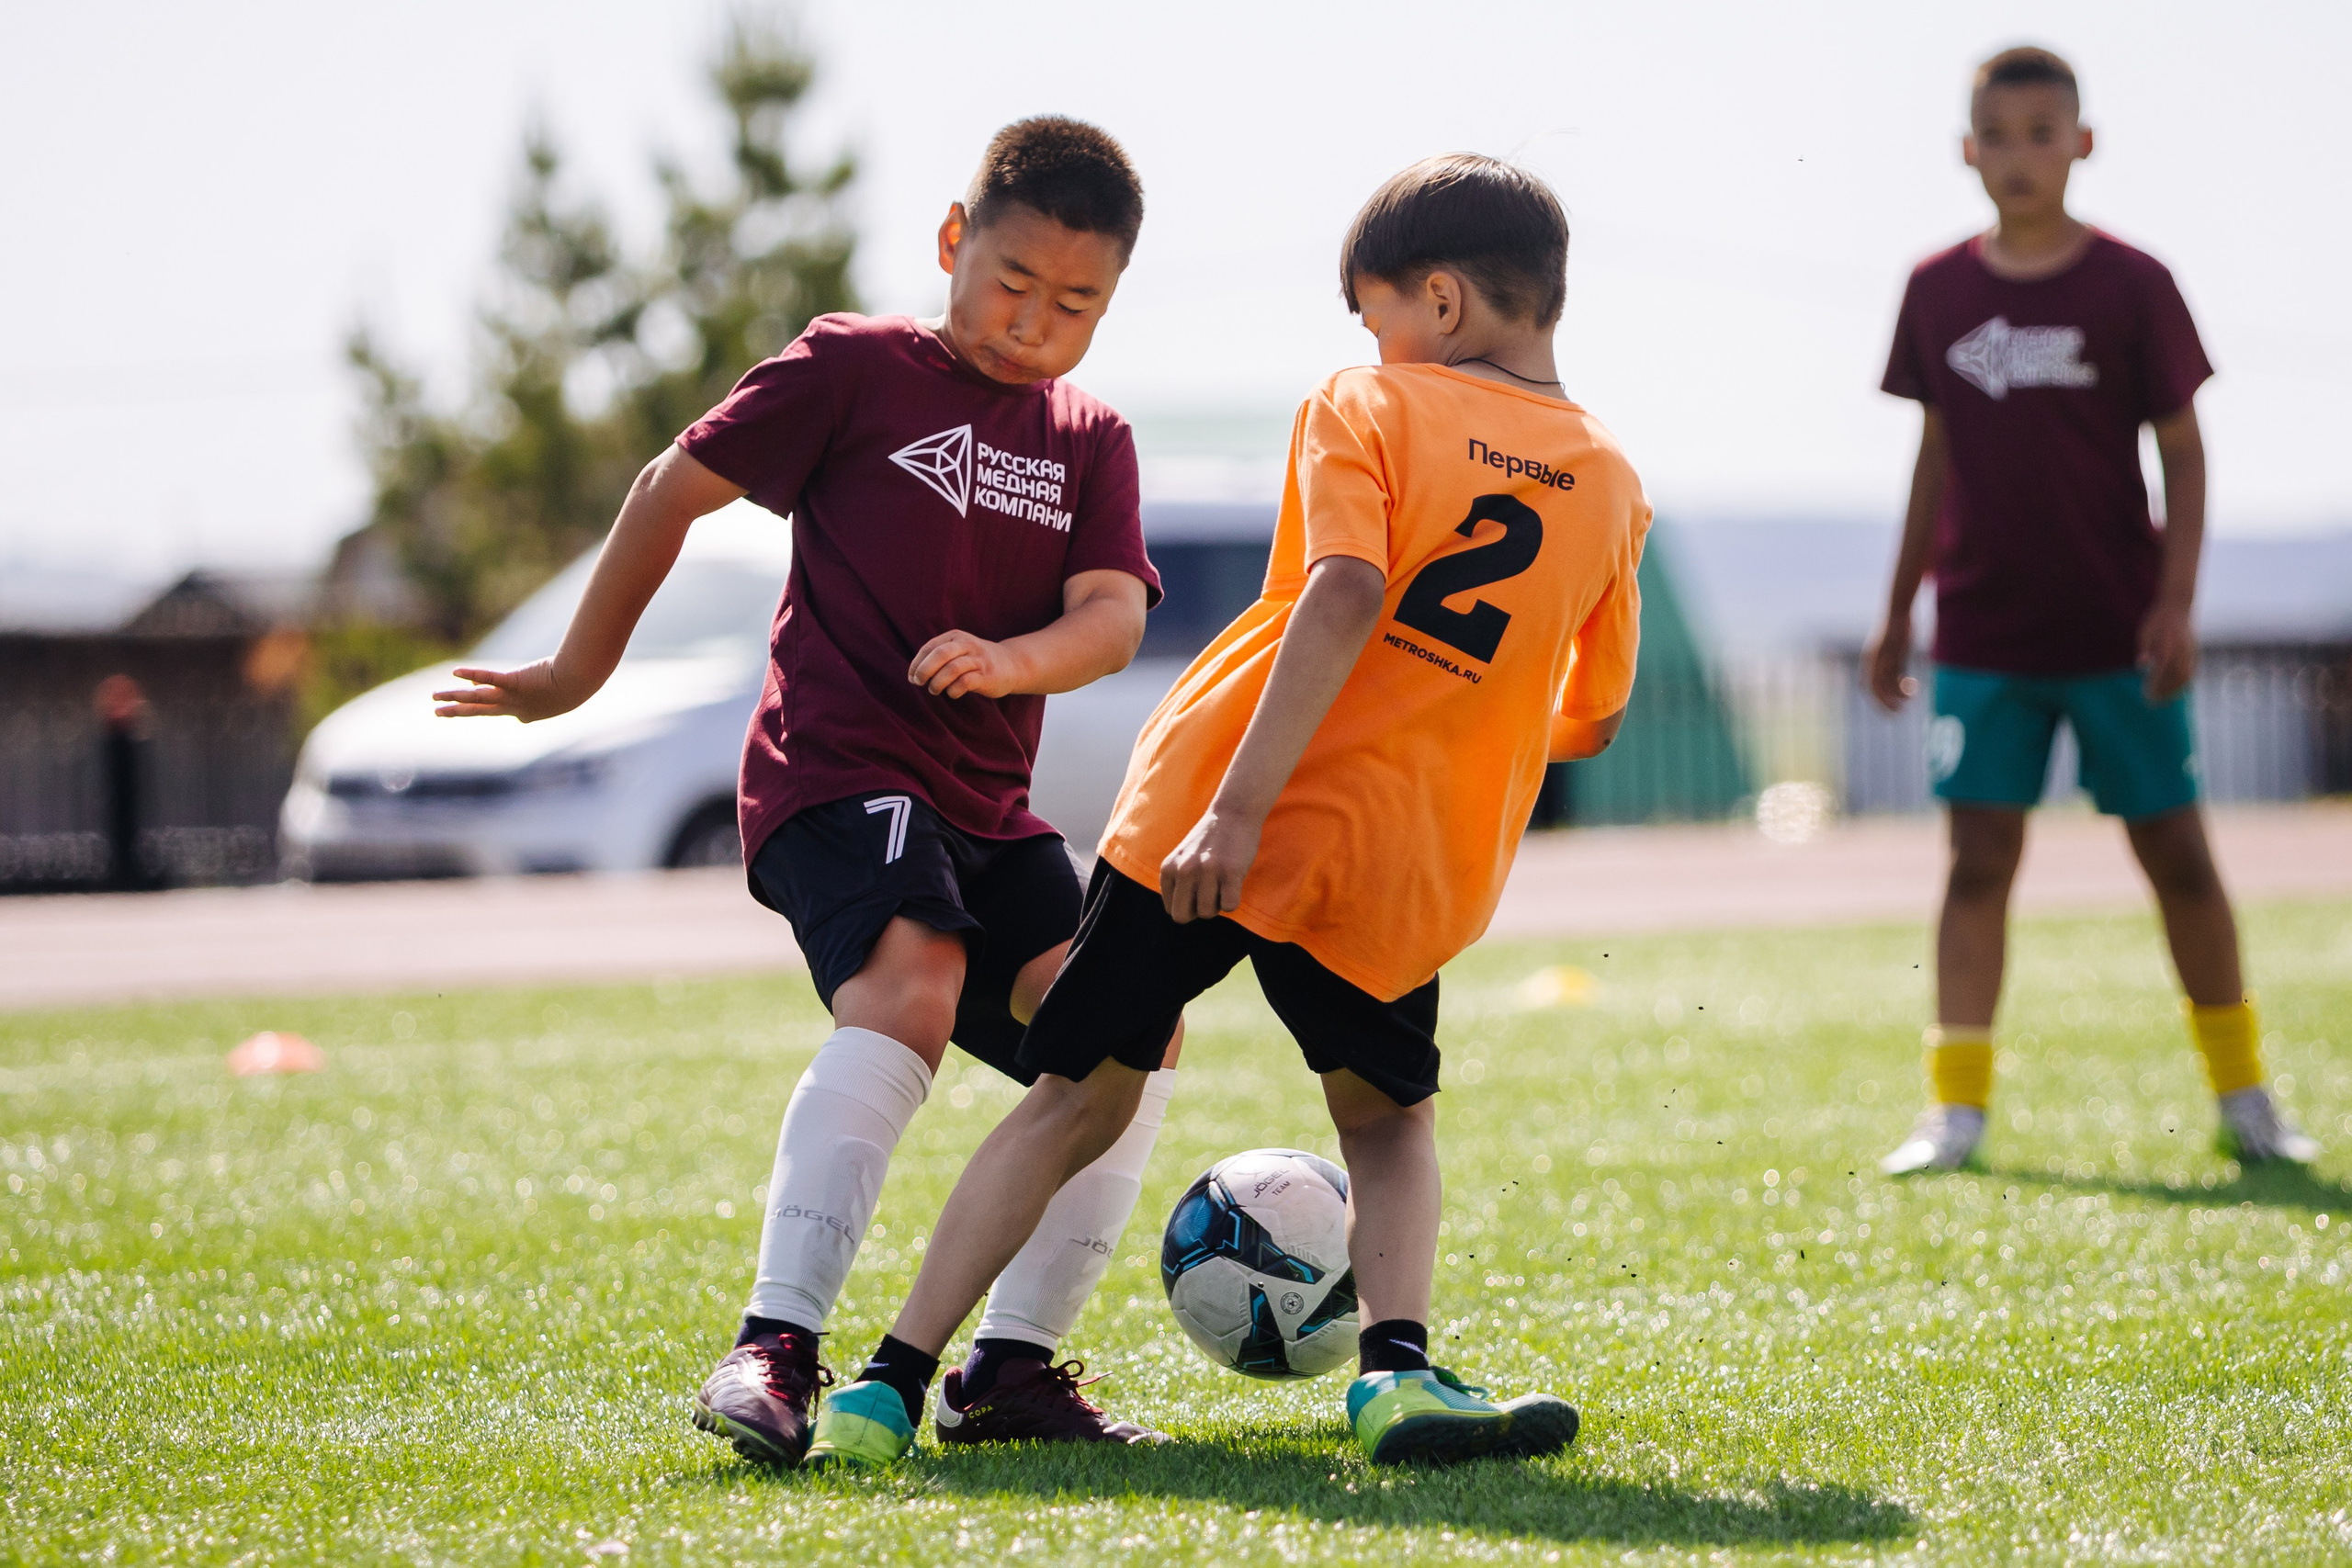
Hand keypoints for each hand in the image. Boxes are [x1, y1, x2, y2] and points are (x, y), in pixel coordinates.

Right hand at [433, 660, 575, 721]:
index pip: (499, 710)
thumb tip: (541, 686)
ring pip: (477, 698)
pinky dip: (473, 675)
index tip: (473, 694)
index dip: (486, 704)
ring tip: (435, 697)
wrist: (577, 685)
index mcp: (525, 713)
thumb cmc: (573, 687)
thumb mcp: (558, 694)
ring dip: (454, 698)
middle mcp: (514, 708)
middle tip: (437, 711)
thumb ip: (548, 691)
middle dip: (456, 711)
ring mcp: (511, 696)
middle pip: (479, 710)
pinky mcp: (513, 681)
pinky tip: (456, 672)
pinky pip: (489, 678)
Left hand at [909, 629, 1022, 699]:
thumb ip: (937, 659)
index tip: (912, 678)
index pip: (929, 647)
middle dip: (924, 670)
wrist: (1012, 664)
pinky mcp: (987, 675)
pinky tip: (953, 693)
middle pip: (940, 654)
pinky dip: (954, 690)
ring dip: (938, 682)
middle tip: (919, 683)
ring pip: (953, 668)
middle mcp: (967, 645)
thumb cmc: (976, 661)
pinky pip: (966, 682)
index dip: (916, 664)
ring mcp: (978, 660)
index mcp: (955, 637)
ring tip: (934, 690)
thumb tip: (913, 676)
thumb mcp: (958, 651)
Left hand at [1160, 807, 1262, 923]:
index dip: (1188, 905)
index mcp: (1169, 868)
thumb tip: (1183, 915)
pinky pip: (1229, 906)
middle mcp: (1184, 870)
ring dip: (1217, 904)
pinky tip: (1234, 883)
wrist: (1233, 813)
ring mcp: (1207, 871)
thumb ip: (1177, 882)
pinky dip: (1233, 901)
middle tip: (1209, 894)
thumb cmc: (1209, 841)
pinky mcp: (1230, 872)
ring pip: (1207, 913)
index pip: (1172, 909)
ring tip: (1222, 883)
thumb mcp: (1182, 858)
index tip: (1199, 890)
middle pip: (1182, 917)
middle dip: (1197, 912)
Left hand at [1863, 615, 1916, 713]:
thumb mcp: (1893, 651)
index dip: (1875, 699)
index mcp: (1869, 661)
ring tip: (1908, 703)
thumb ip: (1894, 666)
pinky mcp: (1895, 654)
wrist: (1897, 612)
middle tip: (1897, 713)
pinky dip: (1904, 685)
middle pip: (1874, 690)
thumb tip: (1900, 682)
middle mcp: (1873, 661)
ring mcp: (1883, 657)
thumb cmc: (1896, 631)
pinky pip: (1897, 675)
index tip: (1887, 707)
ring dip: (1897, 698)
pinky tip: (1914, 688)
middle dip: (1884, 704)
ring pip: (1886, 685)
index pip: (1867, 686)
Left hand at [2138, 601, 2196, 701]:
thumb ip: (2145, 648)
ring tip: (2161, 700)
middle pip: (2176, 675)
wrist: (2177, 606)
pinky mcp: (2194, 652)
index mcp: (2170, 643)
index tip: (2146, 693)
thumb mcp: (2145, 632)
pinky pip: (2191, 672)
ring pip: (2186, 676)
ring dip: (2174, 690)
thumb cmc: (2157, 620)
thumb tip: (2141, 666)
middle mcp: (2183, 648)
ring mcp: (2191, 650)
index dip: (2156, 683)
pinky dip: (2183, 684)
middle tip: (2151, 701)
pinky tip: (2172, 692)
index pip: (2163, 668)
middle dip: (2165, 691)